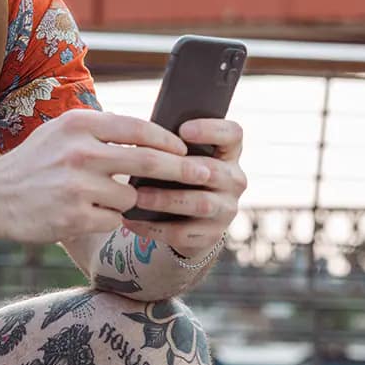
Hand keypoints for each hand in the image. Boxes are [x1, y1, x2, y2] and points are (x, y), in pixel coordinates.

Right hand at [0, 109, 215, 245]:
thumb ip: (100, 131)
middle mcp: (79, 152)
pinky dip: (109, 220)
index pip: (138, 127)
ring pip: (130, 197)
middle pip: (147, 161)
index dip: (167, 139)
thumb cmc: (32, 163)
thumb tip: (150, 134)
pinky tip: (88, 215)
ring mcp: (76, 186)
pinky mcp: (74, 217)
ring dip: (129, 202)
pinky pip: (113, 220)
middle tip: (203, 175)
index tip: (184, 149)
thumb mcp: (61, 133)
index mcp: (78, 125)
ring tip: (105, 199)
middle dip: (180, 170)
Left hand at [121, 117, 246, 257]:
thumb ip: (167, 144)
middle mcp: (233, 179)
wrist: (183, 218)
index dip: (212, 129)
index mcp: (227, 152)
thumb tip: (136, 133)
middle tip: (147, 166)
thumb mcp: (177, 156)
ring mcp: (226, 209)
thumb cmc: (174, 174)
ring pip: (200, 204)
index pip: (233, 133)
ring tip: (137, 197)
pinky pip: (182, 232)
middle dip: (179, 169)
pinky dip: (153, 227)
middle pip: (214, 171)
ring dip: (166, 200)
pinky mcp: (211, 235)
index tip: (183, 130)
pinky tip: (130, 220)